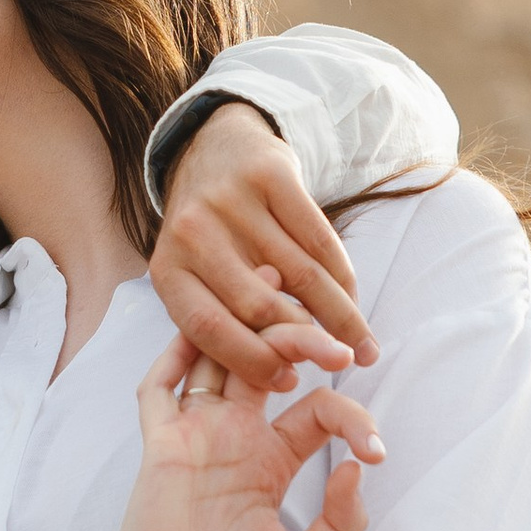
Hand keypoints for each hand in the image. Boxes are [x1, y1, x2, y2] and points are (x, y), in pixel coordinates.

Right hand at [100, 336, 380, 530]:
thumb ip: (339, 523)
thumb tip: (356, 467)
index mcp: (269, 463)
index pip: (317, 410)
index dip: (353, 420)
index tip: (375, 452)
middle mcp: (234, 439)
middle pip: (268, 364)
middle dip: (301, 338)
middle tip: (337, 340)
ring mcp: (195, 436)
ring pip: (218, 359)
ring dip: (243, 324)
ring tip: (272, 283)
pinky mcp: (160, 445)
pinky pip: (160, 388)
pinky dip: (174, 355)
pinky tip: (201, 328)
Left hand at [150, 100, 376, 380]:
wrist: (215, 147)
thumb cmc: (211, 231)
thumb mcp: (197, 274)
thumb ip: (225, 315)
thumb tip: (282, 369)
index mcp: (168, 268)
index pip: (206, 329)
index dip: (251, 361)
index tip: (289, 383)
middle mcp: (193, 234)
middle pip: (258, 306)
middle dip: (305, 344)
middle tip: (337, 364)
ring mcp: (231, 202)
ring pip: (300, 276)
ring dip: (340, 318)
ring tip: (363, 347)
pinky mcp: (271, 176)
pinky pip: (320, 241)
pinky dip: (343, 278)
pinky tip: (354, 301)